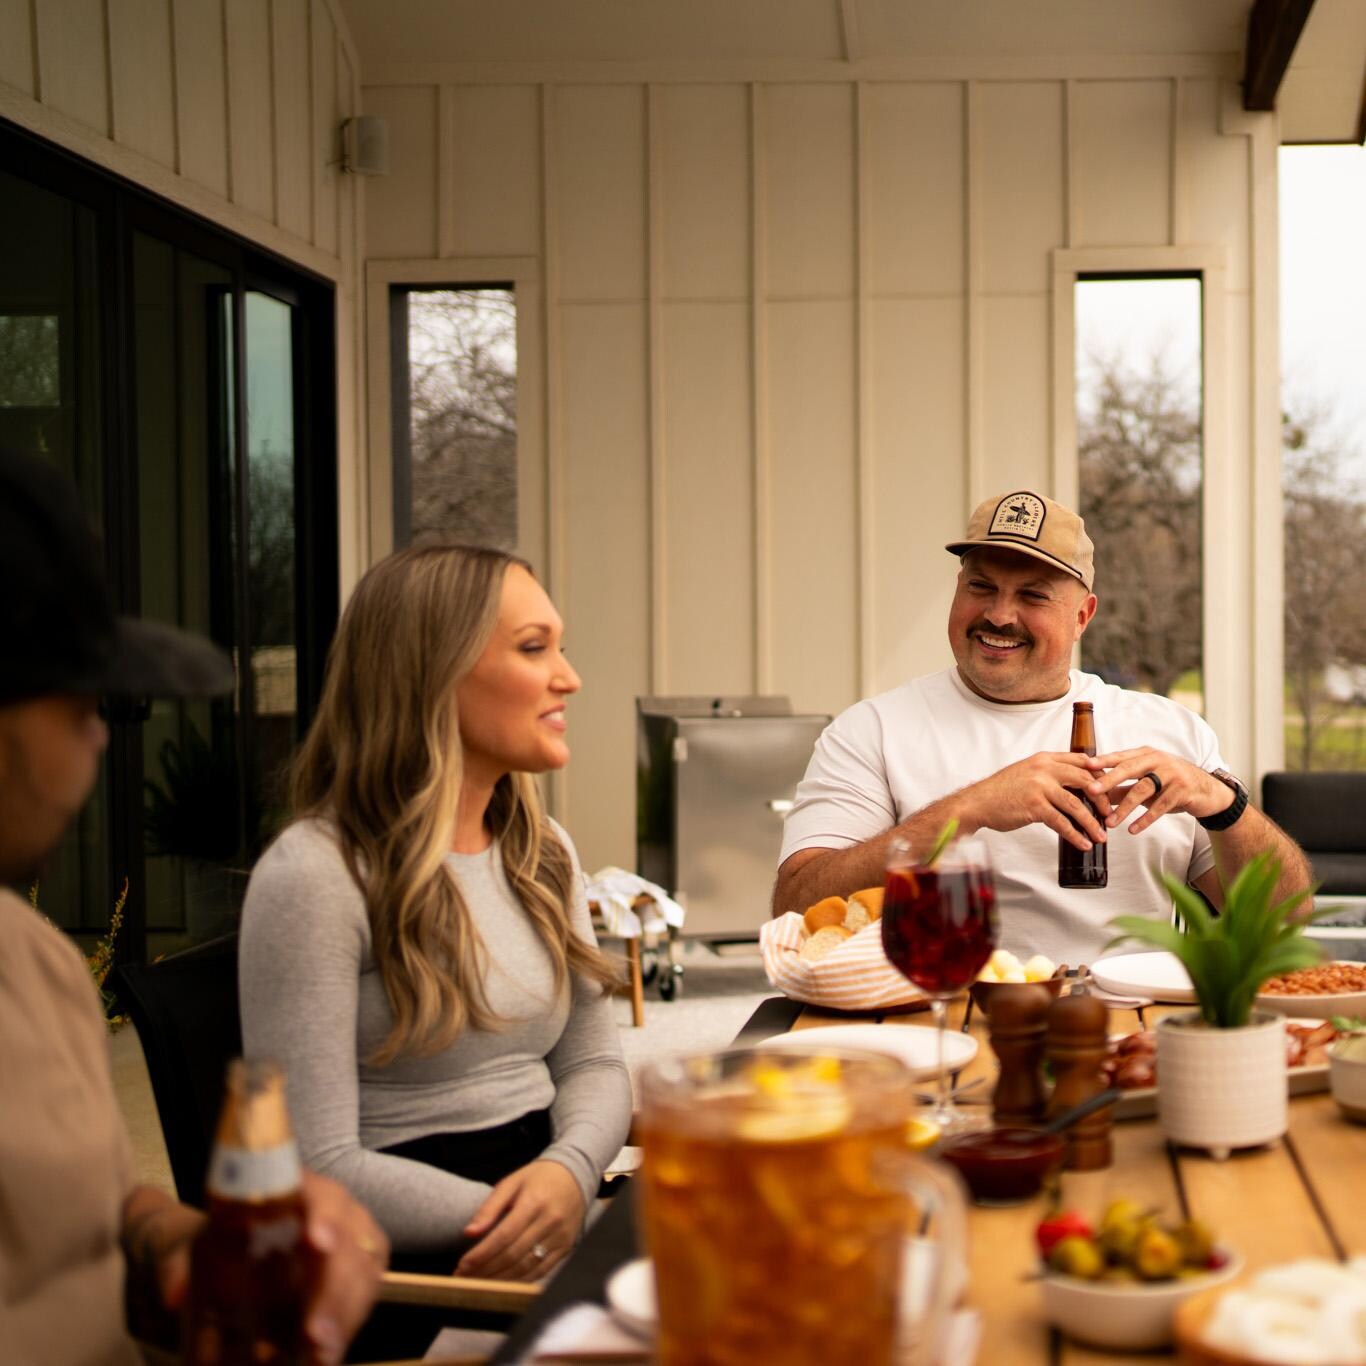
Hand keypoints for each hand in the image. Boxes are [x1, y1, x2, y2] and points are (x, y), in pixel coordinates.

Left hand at [123, 1175, 387, 1365]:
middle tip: (313, 1332)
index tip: (314, 1240)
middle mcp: (332, 1210)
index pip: (317, 1192)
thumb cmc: (219, 1245)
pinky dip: (346, 1328)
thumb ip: (178, 1266)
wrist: (237, 1258)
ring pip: (364, 1270)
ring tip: (319, 1352)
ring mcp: (352, 1241)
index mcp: (294, 1190)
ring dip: (344, 1314)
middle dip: (335, 1286)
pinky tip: (324, 1355)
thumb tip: (175, 1295)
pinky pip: (365, 1297)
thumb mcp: (190, 1249)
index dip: (321, 1213)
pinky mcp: (359, 1274)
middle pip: (348, 1237)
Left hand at [456, 1160, 584, 1281]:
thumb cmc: (538, 1178)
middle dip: (486, 1270)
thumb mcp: (512, 1182)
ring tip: (478, 1283)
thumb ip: (490, 1207)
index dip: (481, 1254)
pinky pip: (541, 1272)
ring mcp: (560, 1237)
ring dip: (499, 1280)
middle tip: (464, 1278)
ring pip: (526, 1268)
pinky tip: (503, 1283)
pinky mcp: (566, 1248)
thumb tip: (469, 1232)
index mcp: (534, 1201)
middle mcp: (550, 1221)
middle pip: (513, 1255)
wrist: (575, 1176)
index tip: (462, 1265)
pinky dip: (519, 1281)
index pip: (504, 1235)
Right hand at [955, 751, 1112, 851]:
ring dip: (1092, 823)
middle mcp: (1043, 769)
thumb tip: (1073, 787)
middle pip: (1085, 781)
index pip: (1081, 760)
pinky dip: (1075, 835)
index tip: (1109, 788)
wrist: (978, 802)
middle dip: (1102, 799)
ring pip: (1076, 805)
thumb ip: (1048, 774)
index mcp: (1044, 759)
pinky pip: (1061, 822)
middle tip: (1110, 813)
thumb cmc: (1001, 790)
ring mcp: (1039, 787)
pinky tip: (1083, 843)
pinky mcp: (1034, 806)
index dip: (1099, 774)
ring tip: (1101, 836)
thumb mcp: (1026, 772)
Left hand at [1091, 748, 1232, 834]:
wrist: (1209, 791)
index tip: (1084, 765)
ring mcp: (1172, 774)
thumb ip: (1122, 787)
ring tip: (1110, 822)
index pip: (1121, 757)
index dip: (1103, 760)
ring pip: (1143, 789)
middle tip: (1091, 790)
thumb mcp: (1146, 782)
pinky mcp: (1183, 791)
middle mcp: (1158, 760)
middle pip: (1129, 769)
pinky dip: (1146, 819)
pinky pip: (1161, 806)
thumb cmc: (1171, 784)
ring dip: (1125, 808)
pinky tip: (1133, 829)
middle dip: (1108, 780)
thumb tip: (1094, 795)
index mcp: (1146, 754)